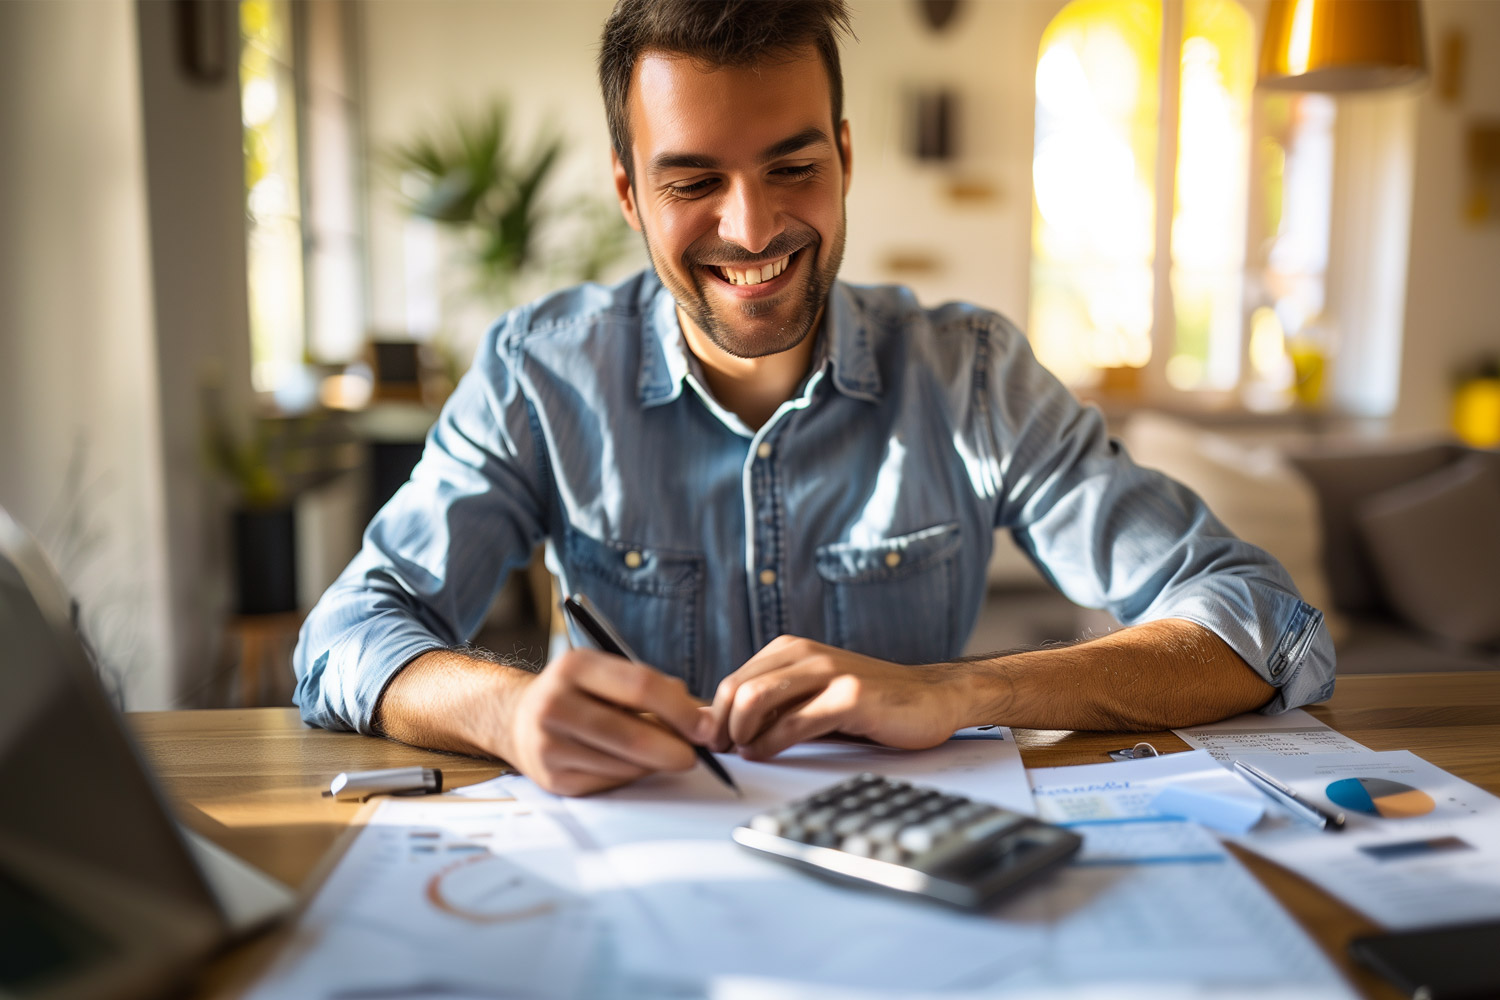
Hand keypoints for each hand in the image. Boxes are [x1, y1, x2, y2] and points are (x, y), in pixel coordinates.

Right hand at [498, 648, 709, 795]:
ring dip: (655, 764)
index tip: (705, 726)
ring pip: (624, 764)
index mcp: (575, 666)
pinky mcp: (553, 778)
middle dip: (675, 748)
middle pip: (632, 734)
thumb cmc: (578, 693)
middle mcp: (555, 703)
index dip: (681, 709)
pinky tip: (634, 764)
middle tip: (695, 754)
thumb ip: (652, 688)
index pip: (641, 686)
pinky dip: (632, 775)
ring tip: (667, 755)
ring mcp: (549, 744)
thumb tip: (701, 717)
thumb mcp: (606, 673)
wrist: (518, 719)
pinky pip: (609, 782)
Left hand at [706, 635, 961, 759]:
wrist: (930, 698)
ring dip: (741, 732)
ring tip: (744, 752)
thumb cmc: (868, 703)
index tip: (710, 742)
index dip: (714, 716)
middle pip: (738, 688)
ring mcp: (828, 673)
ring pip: (757, 698)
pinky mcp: (849, 696)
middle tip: (721, 752)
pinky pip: (793, 722)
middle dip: (721, 726)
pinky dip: (770, 743)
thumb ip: (772, 707)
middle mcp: (806, 654)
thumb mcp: (812, 698)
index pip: (733, 680)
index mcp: (791, 650)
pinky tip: (766, 752)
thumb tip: (720, 727)